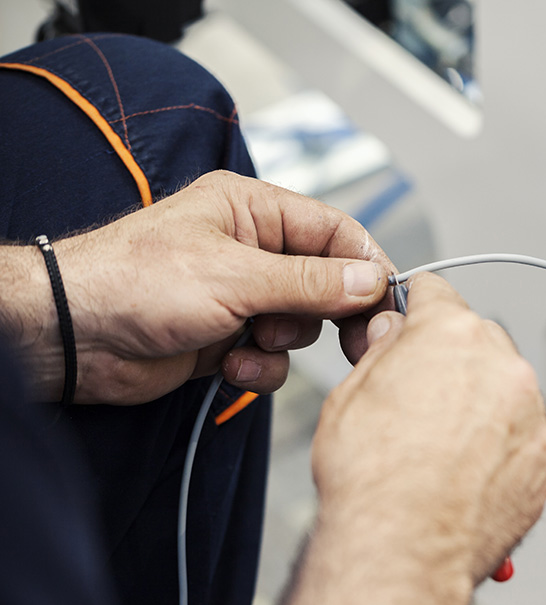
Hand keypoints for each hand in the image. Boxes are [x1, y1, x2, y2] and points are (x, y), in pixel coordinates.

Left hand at [1, 171, 394, 403]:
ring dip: (286, 342)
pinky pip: (274, 357)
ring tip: (252, 340)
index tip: (387, 300)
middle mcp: (253, 251)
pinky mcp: (230, 338)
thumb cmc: (134, 282)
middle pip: (327, 281)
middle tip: (357, 340)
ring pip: (303, 325)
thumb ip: (310, 282)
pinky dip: (260, 367)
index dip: (366, 264)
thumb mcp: (235, 276)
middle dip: (333, 312)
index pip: (335, 232)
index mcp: (254, 212)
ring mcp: (242, 297)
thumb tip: (370, 280)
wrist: (74, 337)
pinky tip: (231, 365)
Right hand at [243, 273, 545, 604]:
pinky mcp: (543, 458)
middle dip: (451, 360)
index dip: (414, 306)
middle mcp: (501, 365)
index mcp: (451, 335)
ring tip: (439, 446)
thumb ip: (382, 352)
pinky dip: (499, 447)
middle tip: (419, 398)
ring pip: (504, 390)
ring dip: (480, 405)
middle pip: (477, 341)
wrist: (404, 550)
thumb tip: (395, 334)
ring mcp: (530, 413)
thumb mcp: (349, 396)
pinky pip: (521, 436)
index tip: (411, 318)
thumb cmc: (371, 481)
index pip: (435, 293)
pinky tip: (464, 472)